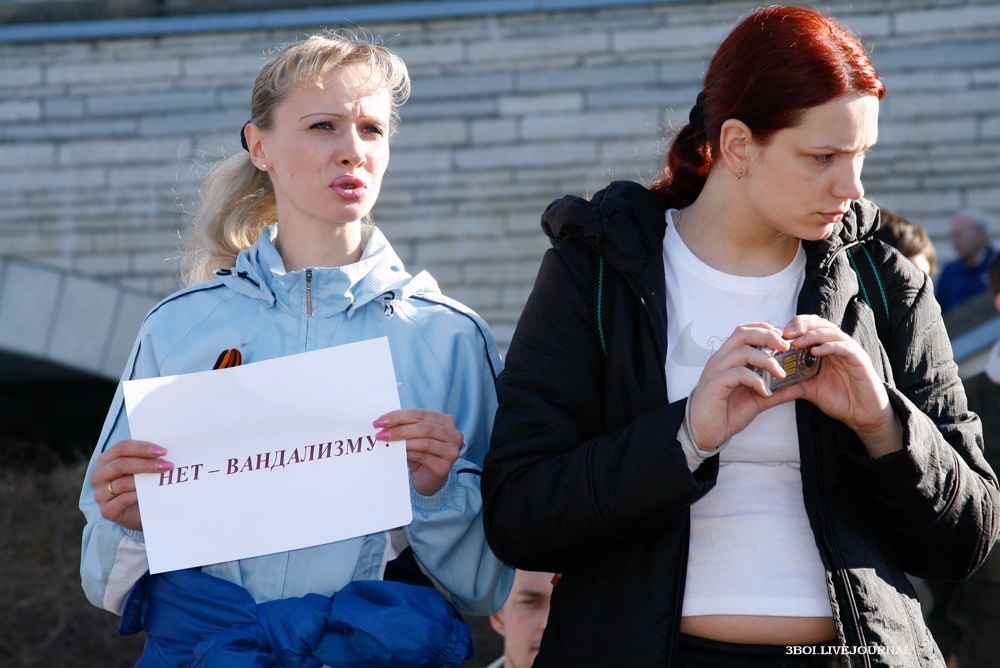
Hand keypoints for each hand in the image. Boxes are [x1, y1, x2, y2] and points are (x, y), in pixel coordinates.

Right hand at [92, 440, 172, 531]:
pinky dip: (137, 495)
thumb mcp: (141, 469)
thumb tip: (163, 450)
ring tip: (162, 479)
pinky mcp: (107, 511)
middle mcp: (99, 476)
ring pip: (122, 483)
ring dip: (144, 480)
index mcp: (105, 460)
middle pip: (120, 465)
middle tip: (166, 465)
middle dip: (145, 464)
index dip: (142, 448)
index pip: (121, 448)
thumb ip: (146, 458)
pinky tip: (150, 494)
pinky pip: (123, 500)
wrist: (140, 513)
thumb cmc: (141, 486)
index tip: (162, 451)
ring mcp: (100, 494)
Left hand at [374, 409, 462, 495]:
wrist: (429, 478)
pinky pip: (423, 457)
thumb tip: (383, 423)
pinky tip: (398, 453)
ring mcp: (451, 451)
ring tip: (386, 442)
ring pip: (424, 442)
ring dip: (402, 441)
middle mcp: (453, 434)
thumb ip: (405, 427)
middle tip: (380, 433)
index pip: (420, 414)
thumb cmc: (421, 453)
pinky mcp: (444, 467)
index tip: (380, 421)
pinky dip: (408, 453)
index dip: (398, 416)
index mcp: (446, 421)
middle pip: (423, 427)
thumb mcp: (414, 436)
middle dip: (399, 429)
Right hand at [687, 322, 799, 449]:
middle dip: (767, 336)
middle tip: (786, 347)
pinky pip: (738, 374)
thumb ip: (777, 392)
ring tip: (780, 374)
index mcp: (728, 358)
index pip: (744, 331)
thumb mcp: (757, 400)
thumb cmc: (726, 413)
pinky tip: (764, 392)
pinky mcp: (714, 384)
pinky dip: (756, 381)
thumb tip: (800, 387)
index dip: (764, 329)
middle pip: (743, 333)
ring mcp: (716, 370)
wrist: (704, 432)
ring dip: (766, 361)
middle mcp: (720, 360)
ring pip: (743, 352)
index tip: (783, 338)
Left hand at [779, 315, 901, 456]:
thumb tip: (769, 384)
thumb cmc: (840, 400)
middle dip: (802, 325)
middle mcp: (838, 345)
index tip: (778, 334)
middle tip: (785, 333)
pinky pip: (845, 347)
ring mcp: (850, 351)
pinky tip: (816, 351)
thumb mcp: (810, 390)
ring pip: (831, 332)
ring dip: (812, 335)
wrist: (863, 416)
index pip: (810, 326)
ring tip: (796, 342)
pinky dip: (829, 346)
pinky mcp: (860, 360)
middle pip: (820, 323)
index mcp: (825, 348)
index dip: (795, 326)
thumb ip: (793, 383)